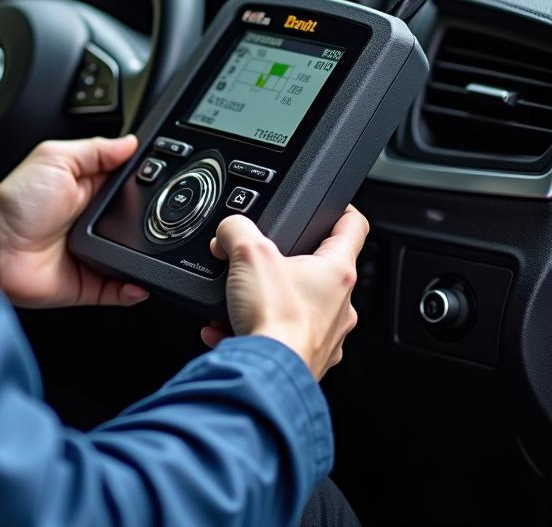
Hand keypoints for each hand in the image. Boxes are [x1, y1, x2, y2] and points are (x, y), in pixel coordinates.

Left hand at [0, 137, 149, 308]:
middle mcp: (92, 221)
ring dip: (145, 254)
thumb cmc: (14, 202)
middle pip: (136, 219)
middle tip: (158, 215)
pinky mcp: (88, 283)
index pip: (128, 183)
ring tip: (153, 249)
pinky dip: (133, 289)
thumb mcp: (55, 159)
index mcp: (87, 187)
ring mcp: (92, 253)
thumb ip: (95, 150)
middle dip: (150, 218)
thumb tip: (130, 141)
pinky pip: (119, 290)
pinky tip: (139, 282)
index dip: (145, 180)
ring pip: (134, 256)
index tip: (163, 178)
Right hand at [205, 206, 368, 380]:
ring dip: (266, 301)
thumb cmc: (274, 319)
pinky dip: (253, 330)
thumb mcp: (248, 252)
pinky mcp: (307, 359)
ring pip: (297, 306)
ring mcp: (326, 335)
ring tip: (237, 300)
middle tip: (260, 260)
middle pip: (319, 270)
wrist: (266, 375)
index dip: (343, 210)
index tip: (334, 206)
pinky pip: (279, 336)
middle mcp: (340, 305)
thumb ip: (237, 229)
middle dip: (286, 263)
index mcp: (337, 271)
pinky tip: (226, 328)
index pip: (354, 227)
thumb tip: (228, 230)